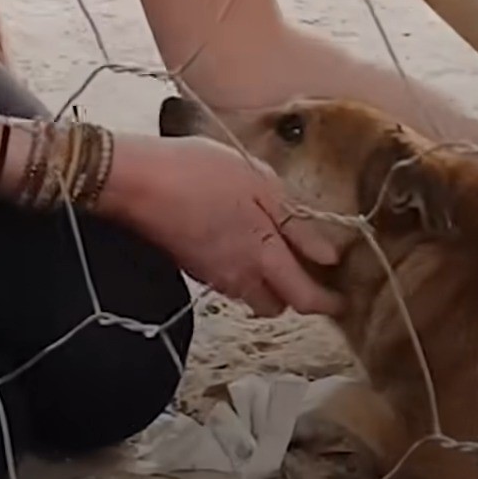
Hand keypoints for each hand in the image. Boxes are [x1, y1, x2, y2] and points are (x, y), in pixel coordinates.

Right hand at [108, 135, 342, 316]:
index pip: (304, 298)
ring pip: (249, 294)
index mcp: (262, 256)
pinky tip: (238, 236)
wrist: (135, 181)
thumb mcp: (259, 184)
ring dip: (265, 282)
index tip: (342, 300)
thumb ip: (296, 223)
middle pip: (276, 306)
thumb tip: (327, 256)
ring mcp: (211, 275)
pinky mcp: (191, 266)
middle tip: (304, 264)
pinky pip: (227, 279)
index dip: (327, 303)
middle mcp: (238, 276)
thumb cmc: (200, 172)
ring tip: (270, 245)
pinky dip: (240, 268)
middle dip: (293, 294)